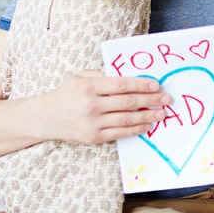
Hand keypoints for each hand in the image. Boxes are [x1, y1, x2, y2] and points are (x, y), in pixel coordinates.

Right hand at [48, 70, 171, 144]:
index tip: (156, 85)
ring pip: (126, 119)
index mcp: (89, 86)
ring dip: (147, 116)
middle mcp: (91, 105)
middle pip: (128, 102)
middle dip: (150, 100)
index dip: (141, 85)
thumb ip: (101, 75)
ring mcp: (93, 123)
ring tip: (161, 114)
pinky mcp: (94, 137)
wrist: (47, 117)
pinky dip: (135, 130)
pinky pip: (120, 133)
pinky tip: (147, 126)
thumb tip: (127, 76)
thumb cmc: (66, 93)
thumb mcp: (79, 77)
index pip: (121, 84)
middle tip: (166, 99)